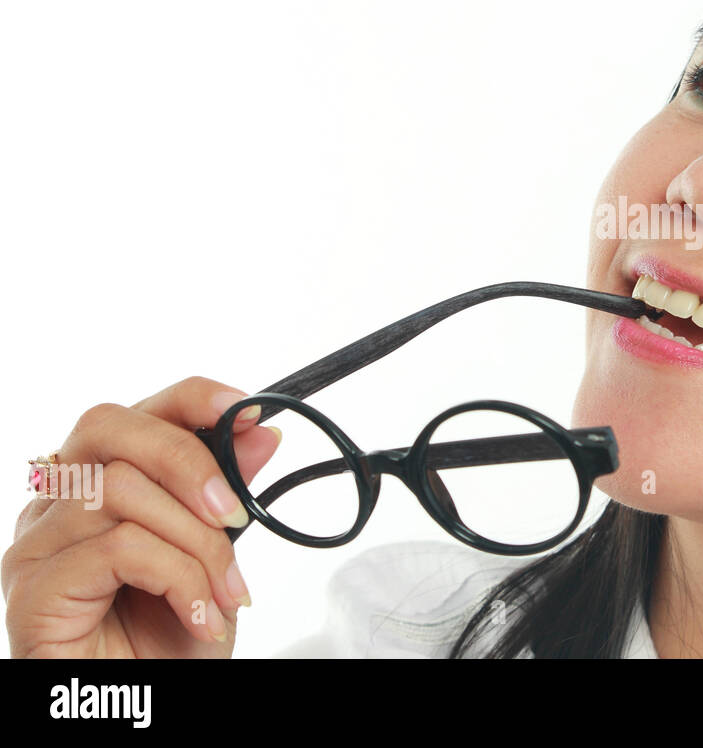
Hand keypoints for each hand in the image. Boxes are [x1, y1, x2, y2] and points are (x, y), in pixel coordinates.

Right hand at [3, 376, 280, 656]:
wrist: (141, 712)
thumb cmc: (168, 640)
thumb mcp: (213, 556)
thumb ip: (226, 492)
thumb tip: (260, 432)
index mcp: (92, 486)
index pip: (130, 412)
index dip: (190, 399)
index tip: (247, 411)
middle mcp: (52, 507)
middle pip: (110, 429)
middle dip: (190, 460)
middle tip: (235, 515)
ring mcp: (35, 546)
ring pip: (123, 490)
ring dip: (197, 542)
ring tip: (226, 593)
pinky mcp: (34, 590)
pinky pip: (119, 548)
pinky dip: (179, 578)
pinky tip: (200, 617)